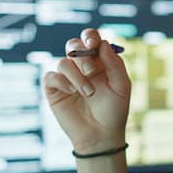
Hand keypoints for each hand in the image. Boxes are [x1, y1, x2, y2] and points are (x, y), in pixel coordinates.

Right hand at [42, 28, 131, 153]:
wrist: (101, 135)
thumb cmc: (114, 111)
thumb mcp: (121, 86)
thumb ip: (114, 64)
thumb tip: (103, 44)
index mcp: (98, 61)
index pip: (90, 39)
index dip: (89, 37)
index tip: (93, 45)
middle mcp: (81, 67)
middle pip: (73, 45)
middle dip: (83, 56)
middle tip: (92, 71)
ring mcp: (66, 78)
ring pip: (64, 62)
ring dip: (77, 76)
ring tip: (89, 93)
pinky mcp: (54, 90)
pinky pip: (51, 76)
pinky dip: (62, 82)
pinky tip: (72, 92)